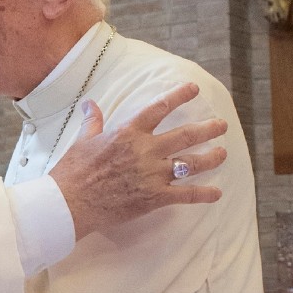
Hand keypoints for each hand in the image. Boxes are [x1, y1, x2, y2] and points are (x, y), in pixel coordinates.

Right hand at [48, 83, 227, 240]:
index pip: (159, 108)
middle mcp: (145, 150)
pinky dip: (203, 194)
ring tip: (223, 153)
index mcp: (128, 132)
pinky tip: (217, 193)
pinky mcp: (154, 198)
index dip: (179, 96)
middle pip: (184, 135)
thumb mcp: (82, 140)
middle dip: (207, 129)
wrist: (70, 203)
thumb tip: (90, 104)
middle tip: (221, 125)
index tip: (194, 89)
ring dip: (210, 158)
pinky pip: (185, 195)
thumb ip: (92, 121)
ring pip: (190, 163)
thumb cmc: (73, 170)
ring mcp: (152, 174)